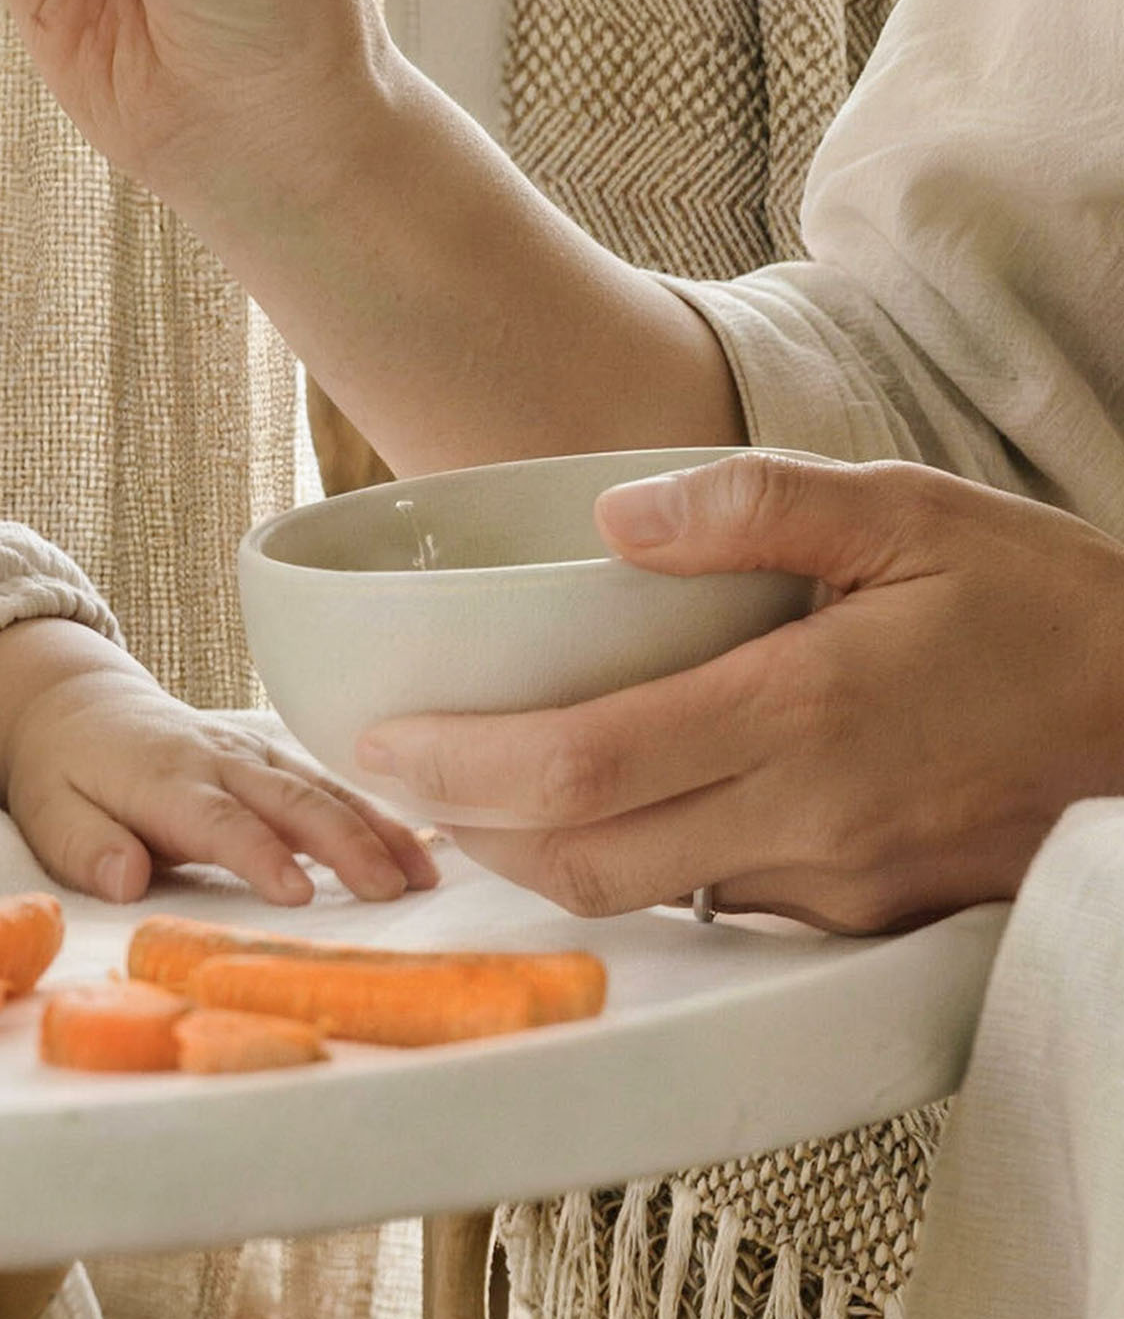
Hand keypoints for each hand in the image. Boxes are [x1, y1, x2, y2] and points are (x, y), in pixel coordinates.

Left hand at [0, 618, 437, 906]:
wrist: (74, 704)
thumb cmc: (63, 773)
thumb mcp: (46, 813)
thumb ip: (86, 846)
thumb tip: (125, 878)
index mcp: (162, 779)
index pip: (218, 821)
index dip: (259, 854)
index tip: (299, 892)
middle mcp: (215, 759)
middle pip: (288, 798)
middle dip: (344, 841)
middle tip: (393, 890)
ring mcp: (247, 750)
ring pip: (320, 784)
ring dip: (376, 825)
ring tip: (426, 873)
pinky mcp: (267, 752)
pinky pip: (325, 776)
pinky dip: (375, 806)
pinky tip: (420, 840)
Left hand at [354, 454, 1123, 929]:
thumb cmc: (1039, 602)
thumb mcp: (905, 509)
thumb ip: (751, 502)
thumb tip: (612, 519)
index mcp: (806, 716)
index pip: (587, 768)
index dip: (463, 767)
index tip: (376, 743)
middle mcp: (814, 822)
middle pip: (589, 860)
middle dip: (466, 827)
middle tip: (388, 772)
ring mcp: (843, 885)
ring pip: (649, 892)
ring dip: (541, 848)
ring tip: (470, 776)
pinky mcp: (870, 914)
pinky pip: (722, 898)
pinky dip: (639, 855)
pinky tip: (604, 793)